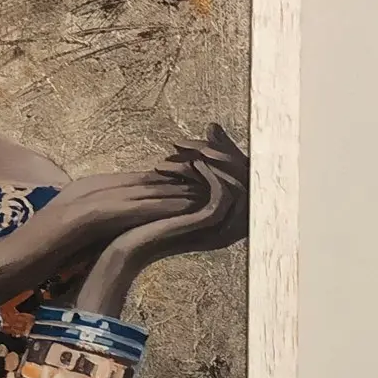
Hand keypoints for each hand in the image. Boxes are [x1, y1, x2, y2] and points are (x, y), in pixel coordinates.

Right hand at [0, 167, 208, 307]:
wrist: (9, 264)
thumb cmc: (36, 256)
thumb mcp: (74, 236)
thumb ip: (96, 227)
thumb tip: (117, 235)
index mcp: (86, 189)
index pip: (137, 180)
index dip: (170, 182)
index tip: (200, 186)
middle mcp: (88, 185)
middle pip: (145, 177)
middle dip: (183, 179)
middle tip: (218, 183)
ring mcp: (85, 197)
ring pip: (142, 187)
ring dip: (178, 189)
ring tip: (212, 193)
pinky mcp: (84, 214)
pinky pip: (129, 206)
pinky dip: (158, 206)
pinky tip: (183, 210)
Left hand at [76, 125, 248, 316]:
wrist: (127, 248)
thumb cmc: (148, 217)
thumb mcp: (178, 188)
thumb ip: (198, 165)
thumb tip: (212, 129)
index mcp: (227, 218)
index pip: (246, 178)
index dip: (234, 153)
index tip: (212, 132)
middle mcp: (231, 225)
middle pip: (249, 182)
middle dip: (229, 154)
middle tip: (206, 138)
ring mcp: (221, 228)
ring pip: (240, 187)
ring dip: (220, 162)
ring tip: (198, 151)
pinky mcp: (206, 227)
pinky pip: (222, 196)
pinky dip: (212, 175)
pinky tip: (195, 163)